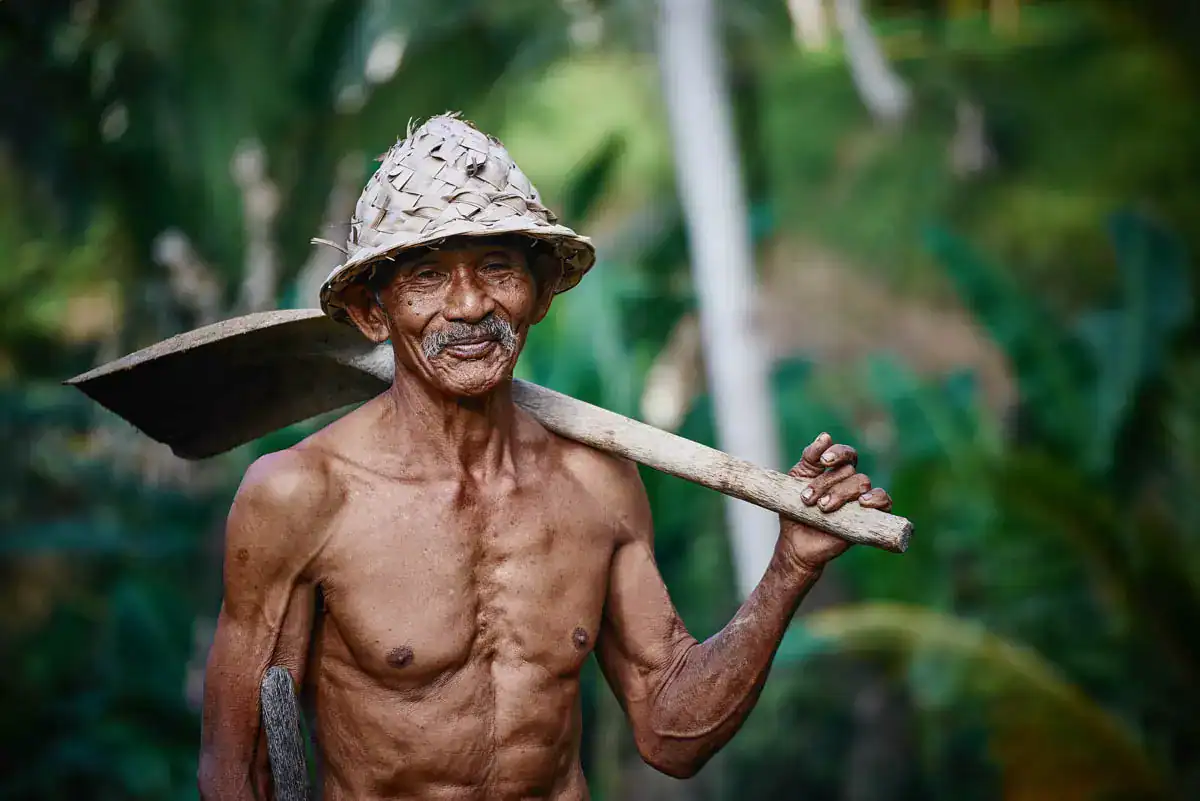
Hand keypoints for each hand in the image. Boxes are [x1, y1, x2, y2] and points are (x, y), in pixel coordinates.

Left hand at [777, 432, 892, 571]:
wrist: (795, 542)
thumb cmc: (795, 508)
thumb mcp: (797, 478)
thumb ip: (810, 457)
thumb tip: (825, 436)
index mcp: (835, 471)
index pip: (846, 454)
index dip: (838, 452)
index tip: (824, 460)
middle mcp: (850, 483)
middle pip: (849, 471)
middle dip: (826, 483)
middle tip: (807, 499)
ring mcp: (861, 500)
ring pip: (862, 483)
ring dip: (841, 493)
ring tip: (823, 507)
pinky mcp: (869, 517)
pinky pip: (884, 501)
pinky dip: (876, 499)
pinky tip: (862, 503)